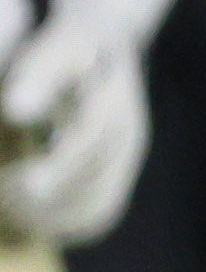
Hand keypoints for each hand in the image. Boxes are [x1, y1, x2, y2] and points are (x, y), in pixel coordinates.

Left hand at [0, 27, 150, 247]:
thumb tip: (15, 109)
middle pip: (95, 179)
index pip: (93, 139)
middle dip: (48, 198)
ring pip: (97, 205)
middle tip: (3, 200)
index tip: (23, 183)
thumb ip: (36, 74)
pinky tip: (27, 220)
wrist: (107, 49)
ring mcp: (126, 160)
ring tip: (9, 212)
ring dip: (53, 216)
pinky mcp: (115, 177)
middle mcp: (128, 135)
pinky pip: (97, 214)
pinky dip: (63, 223)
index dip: (60, 166)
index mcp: (115, 101)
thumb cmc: (69, 47)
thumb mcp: (55, 49)